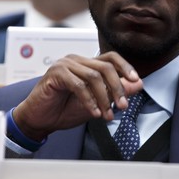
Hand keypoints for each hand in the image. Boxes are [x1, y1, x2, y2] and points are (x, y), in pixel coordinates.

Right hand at [13, 52, 143, 140]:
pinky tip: (94, 113)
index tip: (136, 80)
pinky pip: (78, 85)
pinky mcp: (55, 74)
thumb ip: (115, 92)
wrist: (40, 120)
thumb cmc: (65, 109)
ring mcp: (65, 65)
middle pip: (105, 67)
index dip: (125, 67)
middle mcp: (76, 60)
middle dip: (118, 88)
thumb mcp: (97, 102)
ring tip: (108, 114)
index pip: (111, 58)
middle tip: (124, 106)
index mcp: (87, 63)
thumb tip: (138, 84)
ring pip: (94, 77)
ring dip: (104, 98)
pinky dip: (89, 101)